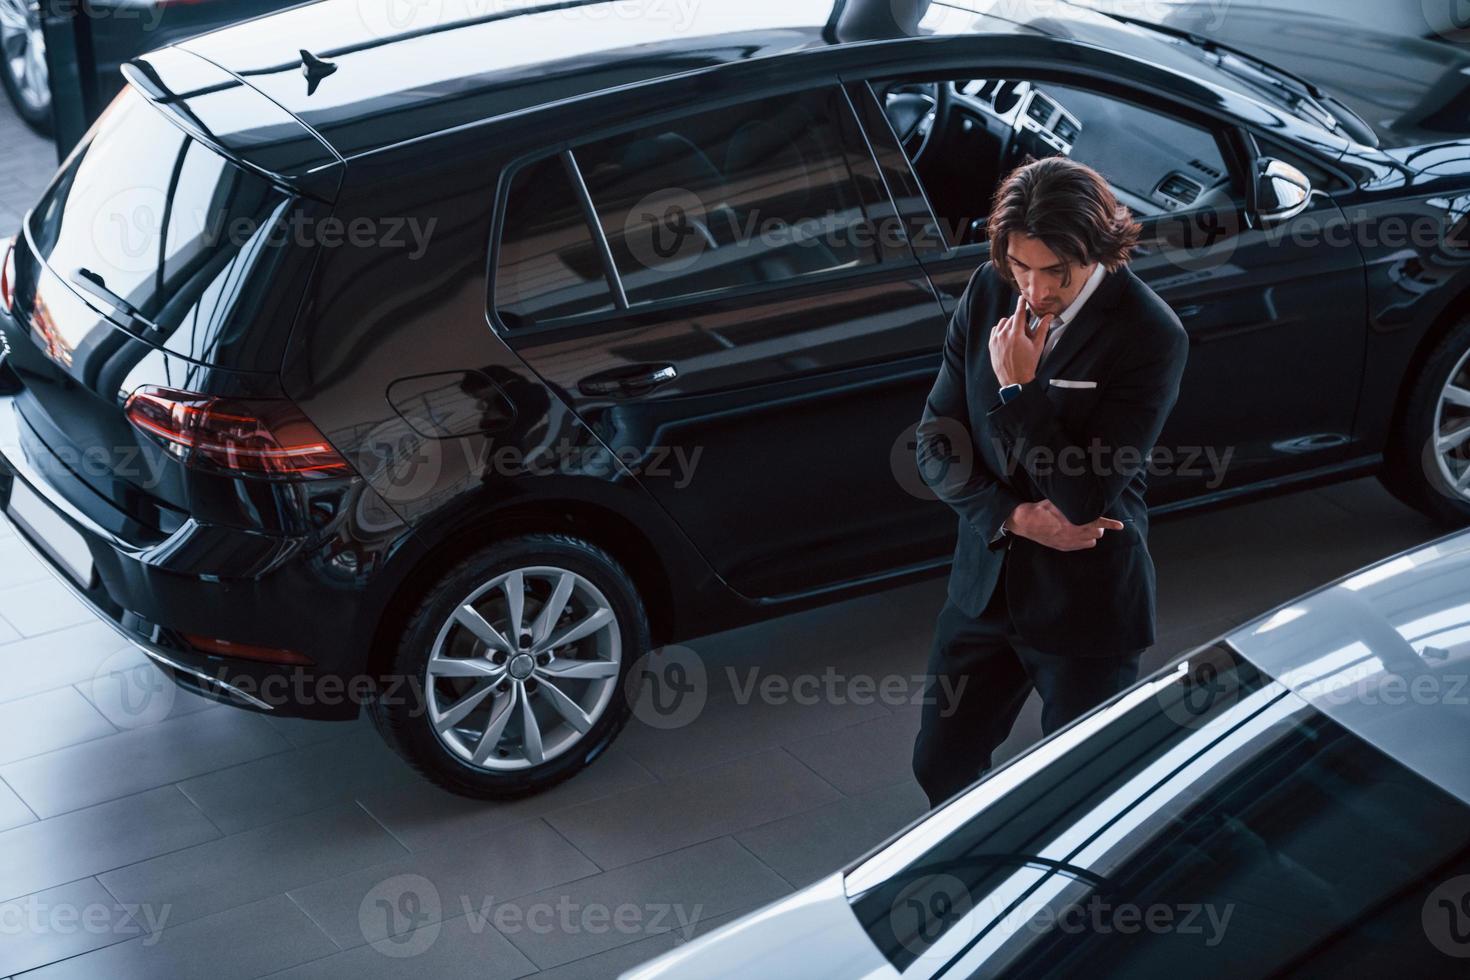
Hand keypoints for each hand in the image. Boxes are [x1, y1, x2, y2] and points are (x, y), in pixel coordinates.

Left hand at [989, 295, 1051, 387]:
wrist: (1015, 380)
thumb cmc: (1028, 364)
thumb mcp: (1038, 346)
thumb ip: (1043, 329)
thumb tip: (1049, 316)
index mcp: (1016, 334)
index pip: (1018, 313)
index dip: (1021, 304)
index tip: (1022, 297)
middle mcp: (1004, 335)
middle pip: (1012, 319)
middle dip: (1020, 322)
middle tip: (1026, 334)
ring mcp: (996, 340)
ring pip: (1003, 323)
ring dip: (1010, 325)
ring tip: (1017, 337)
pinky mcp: (991, 345)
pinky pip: (996, 330)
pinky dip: (1002, 331)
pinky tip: (1008, 339)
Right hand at [1004, 500, 1124, 551]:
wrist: (1027, 522)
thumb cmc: (1043, 509)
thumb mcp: (1059, 501)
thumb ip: (1074, 501)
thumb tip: (1083, 494)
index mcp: (1076, 521)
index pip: (1099, 522)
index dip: (1111, 524)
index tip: (1120, 526)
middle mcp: (1075, 533)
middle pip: (1098, 533)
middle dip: (1098, 526)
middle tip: (1092, 519)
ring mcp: (1070, 542)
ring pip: (1092, 541)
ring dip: (1092, 534)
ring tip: (1085, 527)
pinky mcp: (1065, 547)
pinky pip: (1082, 546)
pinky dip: (1084, 541)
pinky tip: (1077, 534)